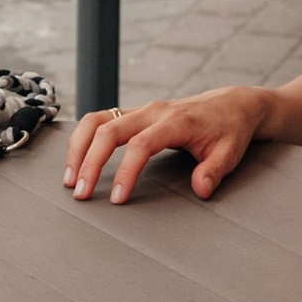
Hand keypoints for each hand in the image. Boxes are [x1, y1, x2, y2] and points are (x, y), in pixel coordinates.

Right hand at [64, 85, 269, 206]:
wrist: (231, 104)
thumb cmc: (229, 129)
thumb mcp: (230, 152)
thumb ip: (214, 171)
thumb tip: (201, 189)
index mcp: (175, 121)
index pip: (141, 145)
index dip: (126, 172)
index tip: (118, 198)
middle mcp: (152, 111)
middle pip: (108, 130)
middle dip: (89, 162)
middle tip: (80, 193)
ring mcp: (140, 110)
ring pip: (96, 120)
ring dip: (78, 148)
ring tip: (69, 178)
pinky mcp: (133, 114)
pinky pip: (99, 120)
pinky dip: (83, 139)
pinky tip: (76, 161)